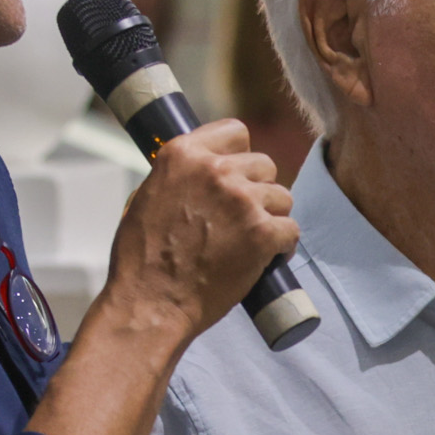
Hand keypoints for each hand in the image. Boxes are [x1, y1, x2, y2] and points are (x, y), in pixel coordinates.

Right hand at [102, 119, 298, 336]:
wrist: (151, 302)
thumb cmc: (143, 258)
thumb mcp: (149, 195)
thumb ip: (181, 175)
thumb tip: (203, 171)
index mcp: (184, 154)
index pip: (235, 132)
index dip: (240, 155)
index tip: (237, 174)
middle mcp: (215, 170)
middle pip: (264, 164)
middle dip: (258, 190)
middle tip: (242, 218)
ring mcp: (241, 200)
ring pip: (282, 196)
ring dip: (272, 217)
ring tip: (251, 241)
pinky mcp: (262, 232)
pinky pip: (291, 229)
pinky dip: (282, 246)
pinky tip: (266, 257)